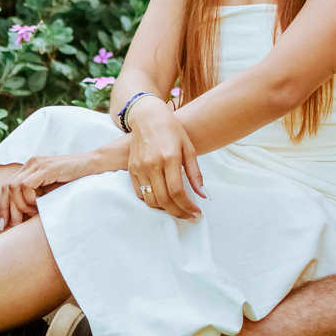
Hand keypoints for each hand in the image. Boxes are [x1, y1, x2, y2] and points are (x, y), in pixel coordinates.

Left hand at [0, 153, 94, 229]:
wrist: (93, 166)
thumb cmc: (75, 180)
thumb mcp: (51, 190)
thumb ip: (37, 197)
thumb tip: (22, 218)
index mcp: (30, 168)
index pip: (6, 187)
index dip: (3, 206)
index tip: (4, 225)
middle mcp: (30, 164)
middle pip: (7, 187)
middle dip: (8, 210)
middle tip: (15, 226)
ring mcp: (37, 164)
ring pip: (14, 187)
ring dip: (21, 205)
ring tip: (33, 213)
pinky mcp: (46, 168)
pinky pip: (27, 185)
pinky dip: (30, 199)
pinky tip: (40, 206)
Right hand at [126, 97, 205, 219]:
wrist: (147, 117)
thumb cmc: (172, 131)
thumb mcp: (188, 148)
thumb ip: (195, 173)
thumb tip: (203, 195)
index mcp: (169, 157)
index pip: (177, 191)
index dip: (188, 207)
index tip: (197, 214)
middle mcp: (152, 164)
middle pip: (164, 200)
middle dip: (178, 213)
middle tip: (189, 217)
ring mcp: (140, 167)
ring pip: (151, 200)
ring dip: (165, 210)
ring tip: (177, 209)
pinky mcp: (132, 169)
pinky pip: (140, 194)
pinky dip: (152, 201)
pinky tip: (163, 200)